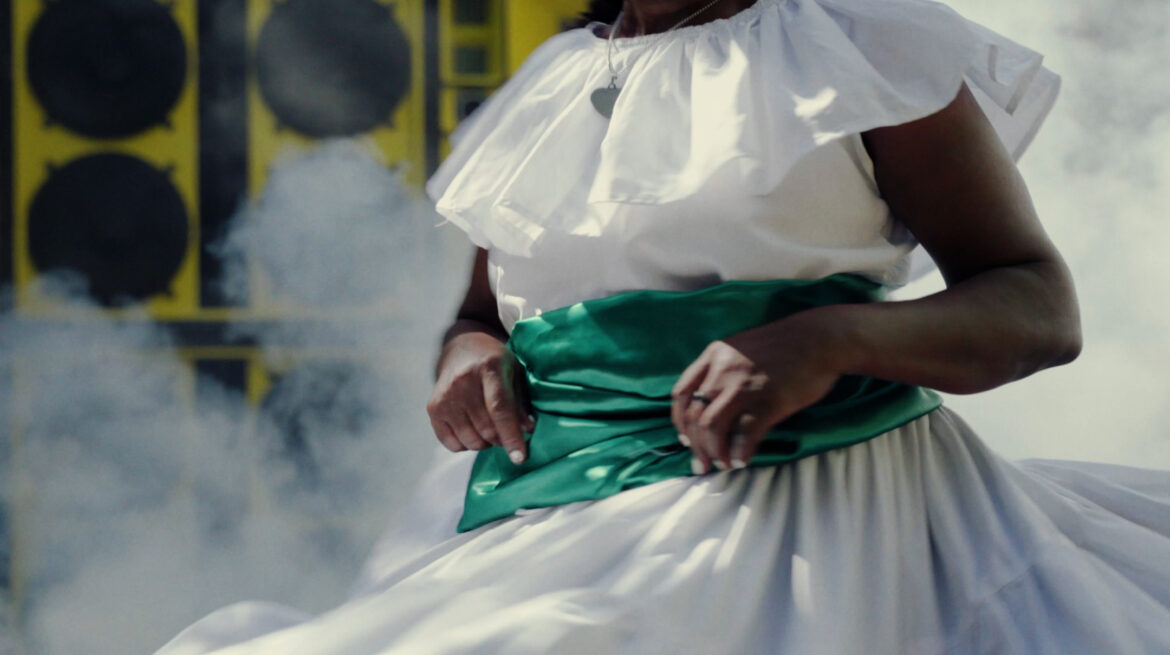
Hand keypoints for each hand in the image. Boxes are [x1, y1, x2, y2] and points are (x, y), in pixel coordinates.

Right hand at [427, 330, 534, 462]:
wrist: (462, 348)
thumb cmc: (495, 363)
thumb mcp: (515, 372)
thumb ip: (521, 401)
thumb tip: (528, 430)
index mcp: (489, 367)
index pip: (500, 409)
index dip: (511, 436)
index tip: (520, 458)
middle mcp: (463, 381)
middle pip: (486, 429)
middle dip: (502, 440)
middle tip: (507, 433)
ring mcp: (445, 395)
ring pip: (471, 440)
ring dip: (486, 443)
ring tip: (491, 429)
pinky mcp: (433, 408)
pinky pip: (452, 444)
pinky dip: (467, 445)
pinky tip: (473, 430)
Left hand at [670, 310, 845, 472]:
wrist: (820, 338)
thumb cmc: (783, 345)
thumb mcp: (741, 348)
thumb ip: (721, 370)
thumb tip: (709, 404)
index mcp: (713, 355)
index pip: (681, 394)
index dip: (679, 422)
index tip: (686, 440)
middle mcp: (723, 370)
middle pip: (695, 415)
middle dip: (696, 446)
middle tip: (702, 465)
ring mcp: (745, 386)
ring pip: (714, 427)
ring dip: (714, 452)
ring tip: (723, 465)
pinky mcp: (769, 401)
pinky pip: (745, 433)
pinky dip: (741, 451)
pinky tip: (743, 459)